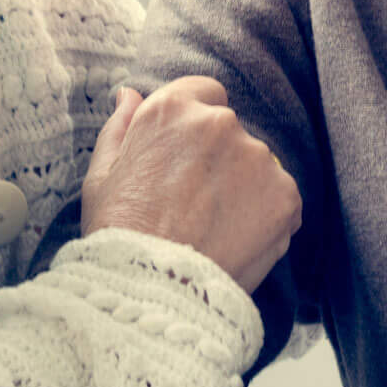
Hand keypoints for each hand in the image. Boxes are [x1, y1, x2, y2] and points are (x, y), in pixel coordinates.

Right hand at [79, 78, 300, 291]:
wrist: (150, 291)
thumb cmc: (117, 235)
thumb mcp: (101, 176)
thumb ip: (120, 127)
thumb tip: (129, 94)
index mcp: (172, 109)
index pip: (204, 94)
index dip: (195, 129)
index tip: (186, 160)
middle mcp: (220, 123)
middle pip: (230, 132)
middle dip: (218, 161)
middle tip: (192, 206)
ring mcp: (257, 158)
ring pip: (256, 166)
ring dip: (242, 189)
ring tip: (211, 230)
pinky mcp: (285, 195)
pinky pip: (279, 199)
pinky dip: (265, 217)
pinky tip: (234, 242)